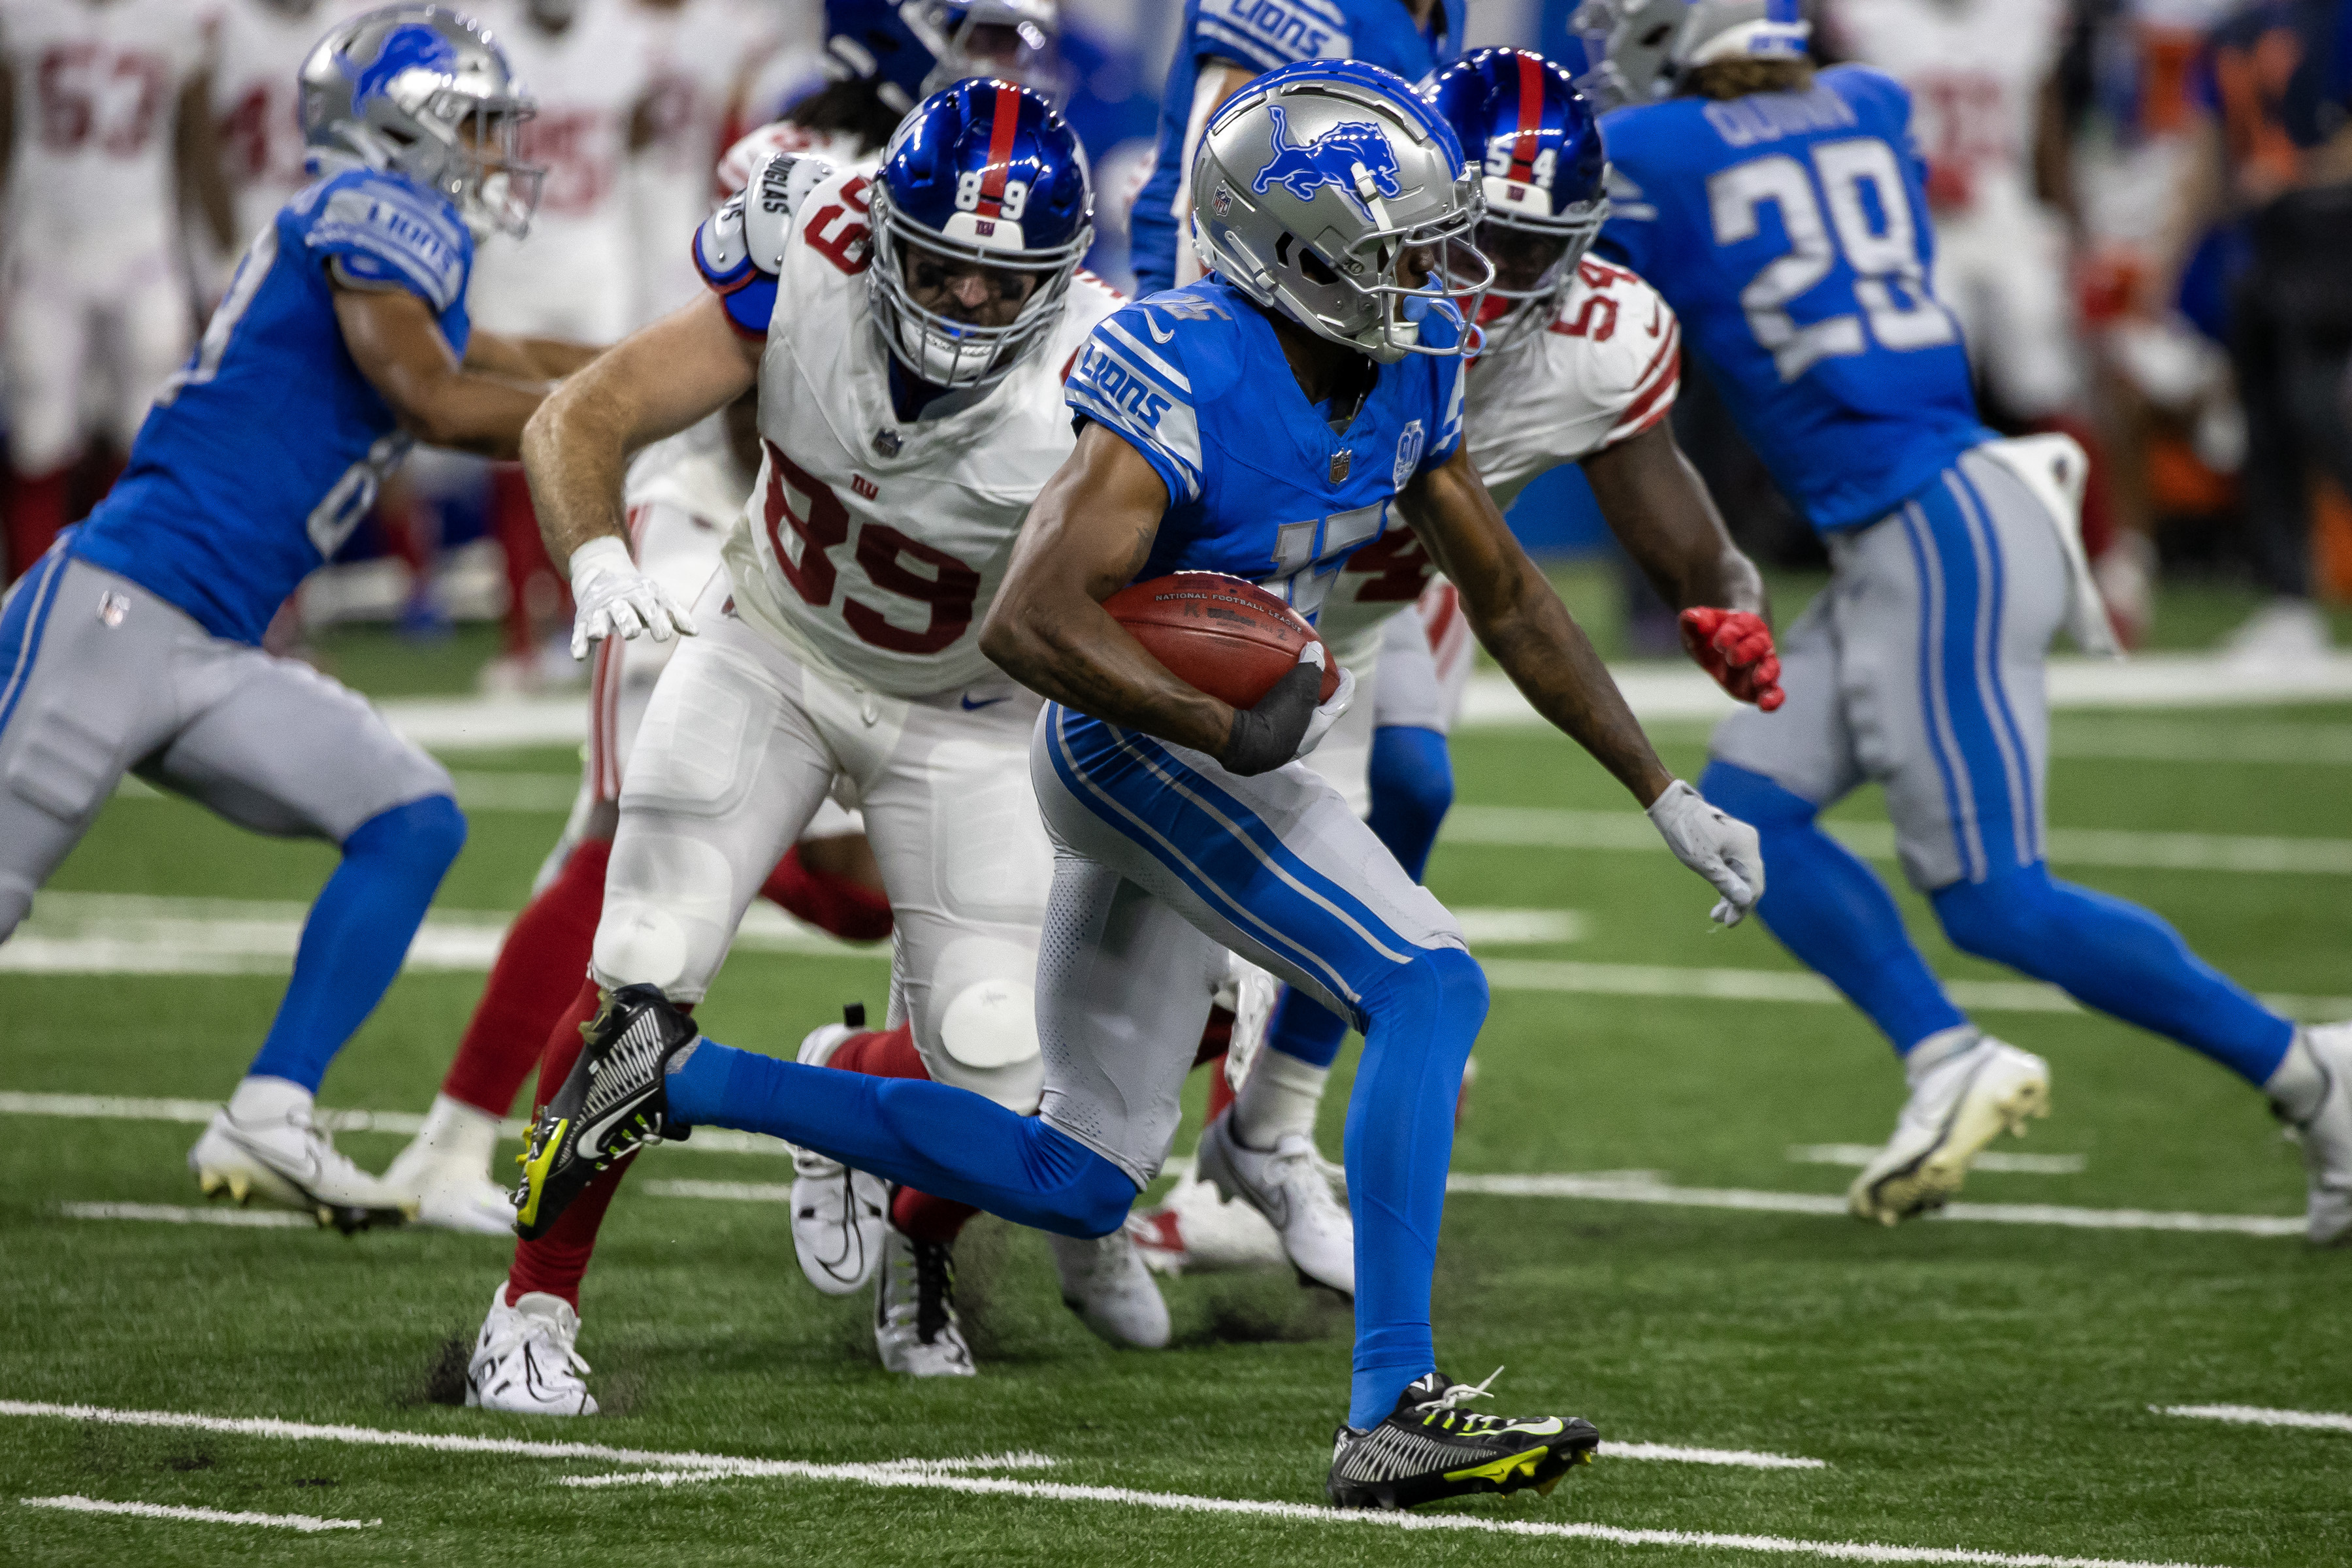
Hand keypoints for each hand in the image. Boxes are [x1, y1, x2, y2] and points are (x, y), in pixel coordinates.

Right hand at [567, 535, 696, 659]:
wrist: (602, 573)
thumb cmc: (639, 595)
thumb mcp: (658, 599)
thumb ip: (676, 615)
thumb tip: (695, 633)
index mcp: (641, 596)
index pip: (650, 608)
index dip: (656, 621)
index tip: (662, 636)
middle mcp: (619, 602)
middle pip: (623, 612)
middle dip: (627, 622)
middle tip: (631, 633)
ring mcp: (600, 611)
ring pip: (599, 619)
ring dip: (599, 627)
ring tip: (599, 634)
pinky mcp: (584, 620)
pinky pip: (580, 632)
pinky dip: (578, 643)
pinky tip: (579, 655)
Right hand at [1221, 642, 1342, 775]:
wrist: (1244, 747)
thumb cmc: (1277, 718)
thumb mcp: (1299, 688)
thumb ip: (1311, 668)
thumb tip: (1316, 649)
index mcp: (1320, 726)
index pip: (1342, 703)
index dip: (1347, 685)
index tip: (1343, 671)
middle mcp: (1305, 739)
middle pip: (1320, 713)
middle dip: (1319, 694)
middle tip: (1313, 676)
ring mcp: (1285, 746)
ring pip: (1297, 719)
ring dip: (1295, 702)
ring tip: (1287, 685)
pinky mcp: (1265, 747)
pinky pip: (1274, 723)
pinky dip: (1274, 709)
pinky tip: (1259, 698)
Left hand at [1645, 779, 1763, 925]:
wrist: (1672, 805)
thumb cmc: (1685, 832)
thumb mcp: (1703, 862)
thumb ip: (1725, 883)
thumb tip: (1746, 902)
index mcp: (1746, 846)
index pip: (1754, 885)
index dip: (1743, 907)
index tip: (1728, 923)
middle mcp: (1749, 842)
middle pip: (1750, 880)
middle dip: (1737, 902)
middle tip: (1720, 920)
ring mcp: (1741, 840)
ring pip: (1743, 874)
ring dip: (1731, 894)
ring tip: (1716, 914)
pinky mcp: (1731, 840)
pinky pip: (1736, 866)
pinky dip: (1728, 881)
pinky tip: (1720, 894)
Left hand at [1679, 607, 1782, 711]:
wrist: (1716, 648)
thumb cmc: (1709, 633)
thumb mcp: (1697, 626)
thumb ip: (1693, 620)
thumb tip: (1694, 618)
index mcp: (1745, 623)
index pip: (1741, 626)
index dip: (1731, 634)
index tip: (1718, 643)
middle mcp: (1759, 643)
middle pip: (1759, 645)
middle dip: (1747, 651)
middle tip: (1732, 658)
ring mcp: (1762, 666)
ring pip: (1771, 667)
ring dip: (1767, 673)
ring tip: (1759, 680)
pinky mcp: (1760, 688)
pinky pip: (1774, 692)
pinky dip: (1773, 698)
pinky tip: (1767, 706)